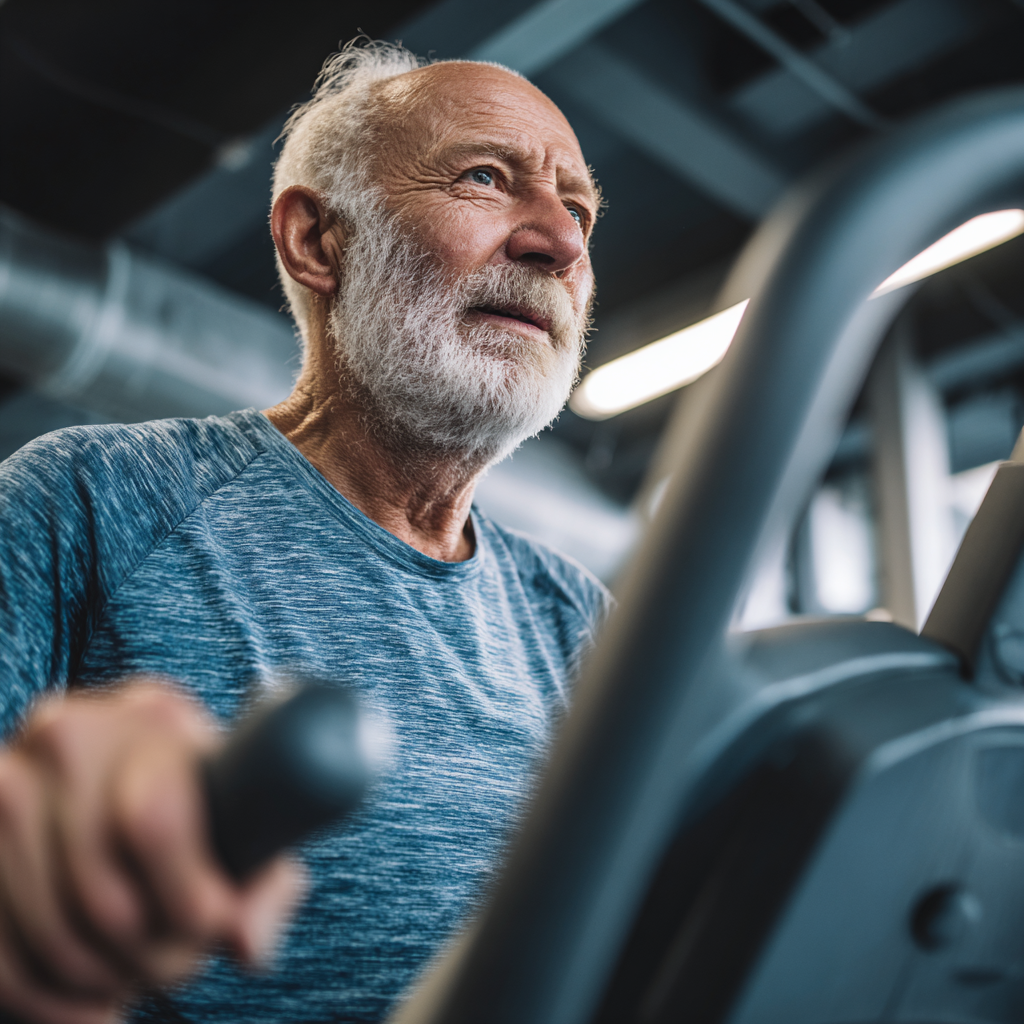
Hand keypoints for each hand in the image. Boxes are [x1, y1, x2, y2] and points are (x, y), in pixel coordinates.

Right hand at [0, 682, 304, 1023]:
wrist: (116, 781)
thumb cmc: (198, 806)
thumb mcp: (248, 825)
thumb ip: (265, 883)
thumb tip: (244, 940)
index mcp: (151, 717)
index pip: (153, 819)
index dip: (187, 895)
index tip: (213, 926)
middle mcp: (67, 735)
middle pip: (102, 893)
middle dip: (152, 953)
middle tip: (180, 961)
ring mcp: (5, 783)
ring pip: (51, 930)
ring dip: (103, 977)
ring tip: (139, 973)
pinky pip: (1, 952)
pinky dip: (49, 998)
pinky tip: (93, 999)